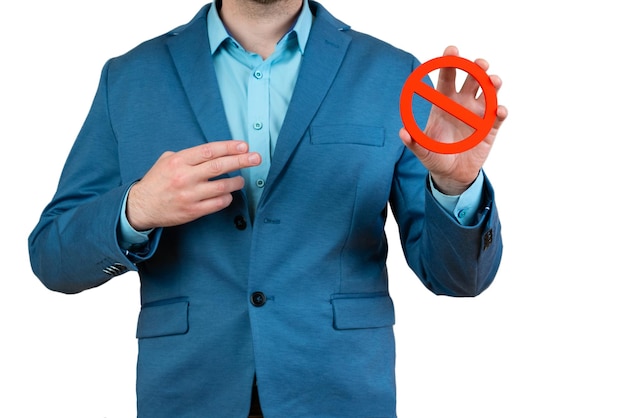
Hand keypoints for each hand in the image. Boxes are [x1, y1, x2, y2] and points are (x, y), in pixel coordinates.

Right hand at [126, 140, 260, 229]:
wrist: (142, 206)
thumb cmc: (157, 181)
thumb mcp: (166, 160)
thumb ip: (188, 155)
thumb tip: (213, 152)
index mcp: (179, 161)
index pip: (209, 151)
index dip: (229, 147)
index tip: (244, 146)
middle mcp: (185, 177)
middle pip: (219, 166)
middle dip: (241, 161)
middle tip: (256, 158)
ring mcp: (189, 195)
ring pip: (222, 187)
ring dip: (236, 182)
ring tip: (241, 180)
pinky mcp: (193, 211)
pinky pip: (217, 204)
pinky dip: (226, 198)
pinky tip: (227, 194)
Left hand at [399, 45, 507, 194]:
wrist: (452, 175)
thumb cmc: (436, 157)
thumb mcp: (423, 151)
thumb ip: (414, 142)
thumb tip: (402, 133)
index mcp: (444, 104)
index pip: (447, 78)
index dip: (449, 64)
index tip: (451, 51)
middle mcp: (463, 104)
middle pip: (472, 79)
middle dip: (476, 68)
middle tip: (479, 63)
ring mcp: (478, 114)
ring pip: (489, 93)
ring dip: (492, 84)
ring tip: (493, 81)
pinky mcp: (490, 128)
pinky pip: (498, 117)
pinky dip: (500, 112)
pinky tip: (499, 110)